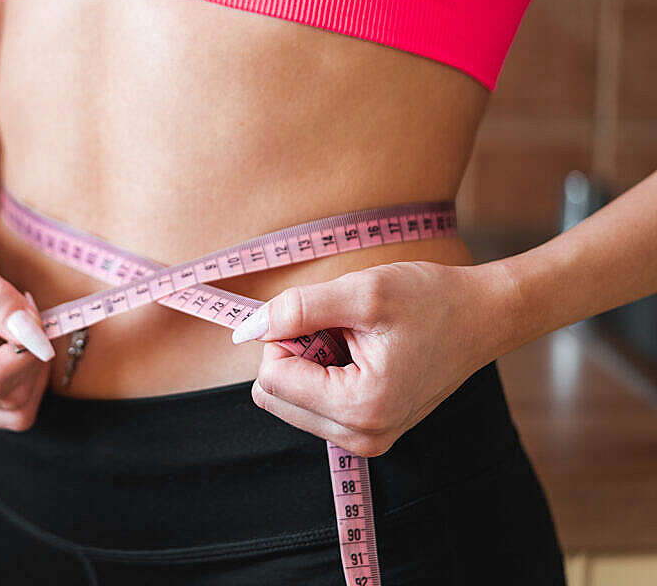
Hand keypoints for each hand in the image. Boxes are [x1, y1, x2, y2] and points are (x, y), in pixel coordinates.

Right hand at [0, 217, 54, 430]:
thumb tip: (32, 339)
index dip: (26, 356)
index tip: (40, 319)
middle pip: (5, 400)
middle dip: (32, 358)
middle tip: (30, 312)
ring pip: (14, 413)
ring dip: (34, 372)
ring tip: (22, 327)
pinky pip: (13, 408)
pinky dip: (28, 379)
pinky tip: (18, 345)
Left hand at [238, 260, 518, 456]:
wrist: (484, 316)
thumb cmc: (432, 300)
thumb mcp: (362, 291)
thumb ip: (297, 309)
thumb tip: (246, 330)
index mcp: (360, 408)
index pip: (271, 377)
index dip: (286, 335)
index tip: (326, 318)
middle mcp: (361, 437)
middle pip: (274, 394)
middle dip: (295, 352)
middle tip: (341, 329)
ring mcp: (365, 439)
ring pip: (288, 399)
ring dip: (310, 362)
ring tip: (356, 341)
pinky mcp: (366, 431)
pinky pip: (312, 403)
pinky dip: (323, 372)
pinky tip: (361, 354)